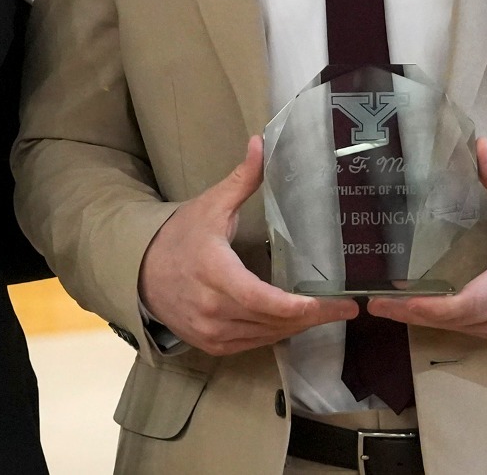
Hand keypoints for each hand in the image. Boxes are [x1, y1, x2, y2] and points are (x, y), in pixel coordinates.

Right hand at [138, 135, 357, 355]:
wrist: (140, 272)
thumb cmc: (179, 237)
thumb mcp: (210, 206)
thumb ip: (242, 180)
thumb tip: (261, 142)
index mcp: (215, 273)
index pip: (262, 298)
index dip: (298, 306)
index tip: (331, 303)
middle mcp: (213, 309)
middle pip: (273, 320)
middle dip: (313, 316)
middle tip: (346, 308)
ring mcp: (211, 332)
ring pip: (266, 335)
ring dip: (297, 327)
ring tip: (328, 314)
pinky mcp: (211, 344)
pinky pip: (253, 344)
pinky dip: (275, 333)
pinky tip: (294, 322)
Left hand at [367, 138, 486, 341]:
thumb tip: (478, 144)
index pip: (464, 303)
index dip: (427, 307)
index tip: (393, 301)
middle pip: (455, 321)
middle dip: (413, 315)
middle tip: (376, 305)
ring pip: (462, 330)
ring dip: (428, 321)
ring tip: (392, 308)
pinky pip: (474, 331)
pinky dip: (448, 323)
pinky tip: (425, 311)